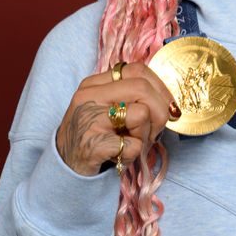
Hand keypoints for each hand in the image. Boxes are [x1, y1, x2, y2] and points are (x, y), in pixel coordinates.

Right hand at [55, 63, 176, 176]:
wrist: (65, 166)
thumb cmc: (95, 136)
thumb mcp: (106, 108)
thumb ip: (131, 97)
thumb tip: (170, 102)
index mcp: (94, 84)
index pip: (137, 70)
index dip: (161, 88)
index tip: (169, 106)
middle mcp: (89, 97)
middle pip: (143, 88)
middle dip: (160, 112)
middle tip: (153, 131)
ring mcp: (89, 120)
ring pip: (142, 114)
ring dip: (145, 135)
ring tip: (130, 143)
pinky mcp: (93, 145)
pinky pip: (134, 145)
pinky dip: (133, 155)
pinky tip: (118, 156)